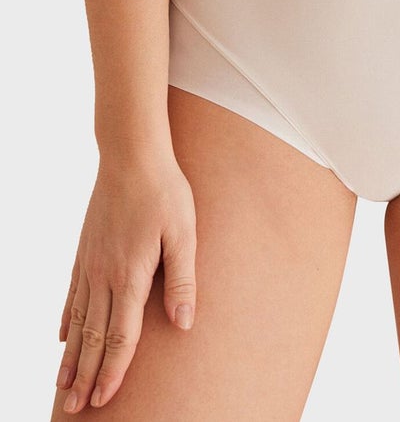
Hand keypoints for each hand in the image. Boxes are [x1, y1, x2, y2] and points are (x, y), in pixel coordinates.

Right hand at [55, 155, 196, 412]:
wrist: (131, 155)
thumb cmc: (165, 191)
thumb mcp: (184, 233)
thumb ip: (182, 279)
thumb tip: (184, 323)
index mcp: (130, 275)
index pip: (120, 336)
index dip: (113, 370)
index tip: (104, 399)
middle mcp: (104, 275)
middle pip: (93, 337)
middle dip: (85, 376)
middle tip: (74, 410)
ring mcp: (90, 263)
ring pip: (78, 321)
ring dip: (71, 357)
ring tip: (62, 387)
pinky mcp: (85, 249)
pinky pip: (72, 294)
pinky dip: (67, 319)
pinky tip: (63, 336)